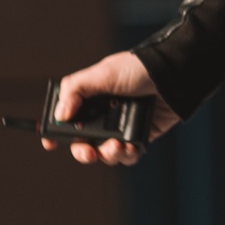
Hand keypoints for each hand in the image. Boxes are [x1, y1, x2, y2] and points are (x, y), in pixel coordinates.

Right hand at [42, 51, 179, 165]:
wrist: (174, 75)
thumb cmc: (139, 69)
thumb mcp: (103, 73)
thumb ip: (77, 90)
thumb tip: (60, 114)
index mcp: (92, 96)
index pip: (68, 116)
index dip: (57, 131)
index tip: (50, 143)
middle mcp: (104, 113)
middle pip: (83, 142)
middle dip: (82, 152)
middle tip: (89, 151)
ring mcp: (122, 126)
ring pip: (105, 153)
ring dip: (107, 154)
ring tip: (116, 146)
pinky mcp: (139, 136)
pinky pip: (127, 155)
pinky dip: (126, 155)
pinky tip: (129, 146)